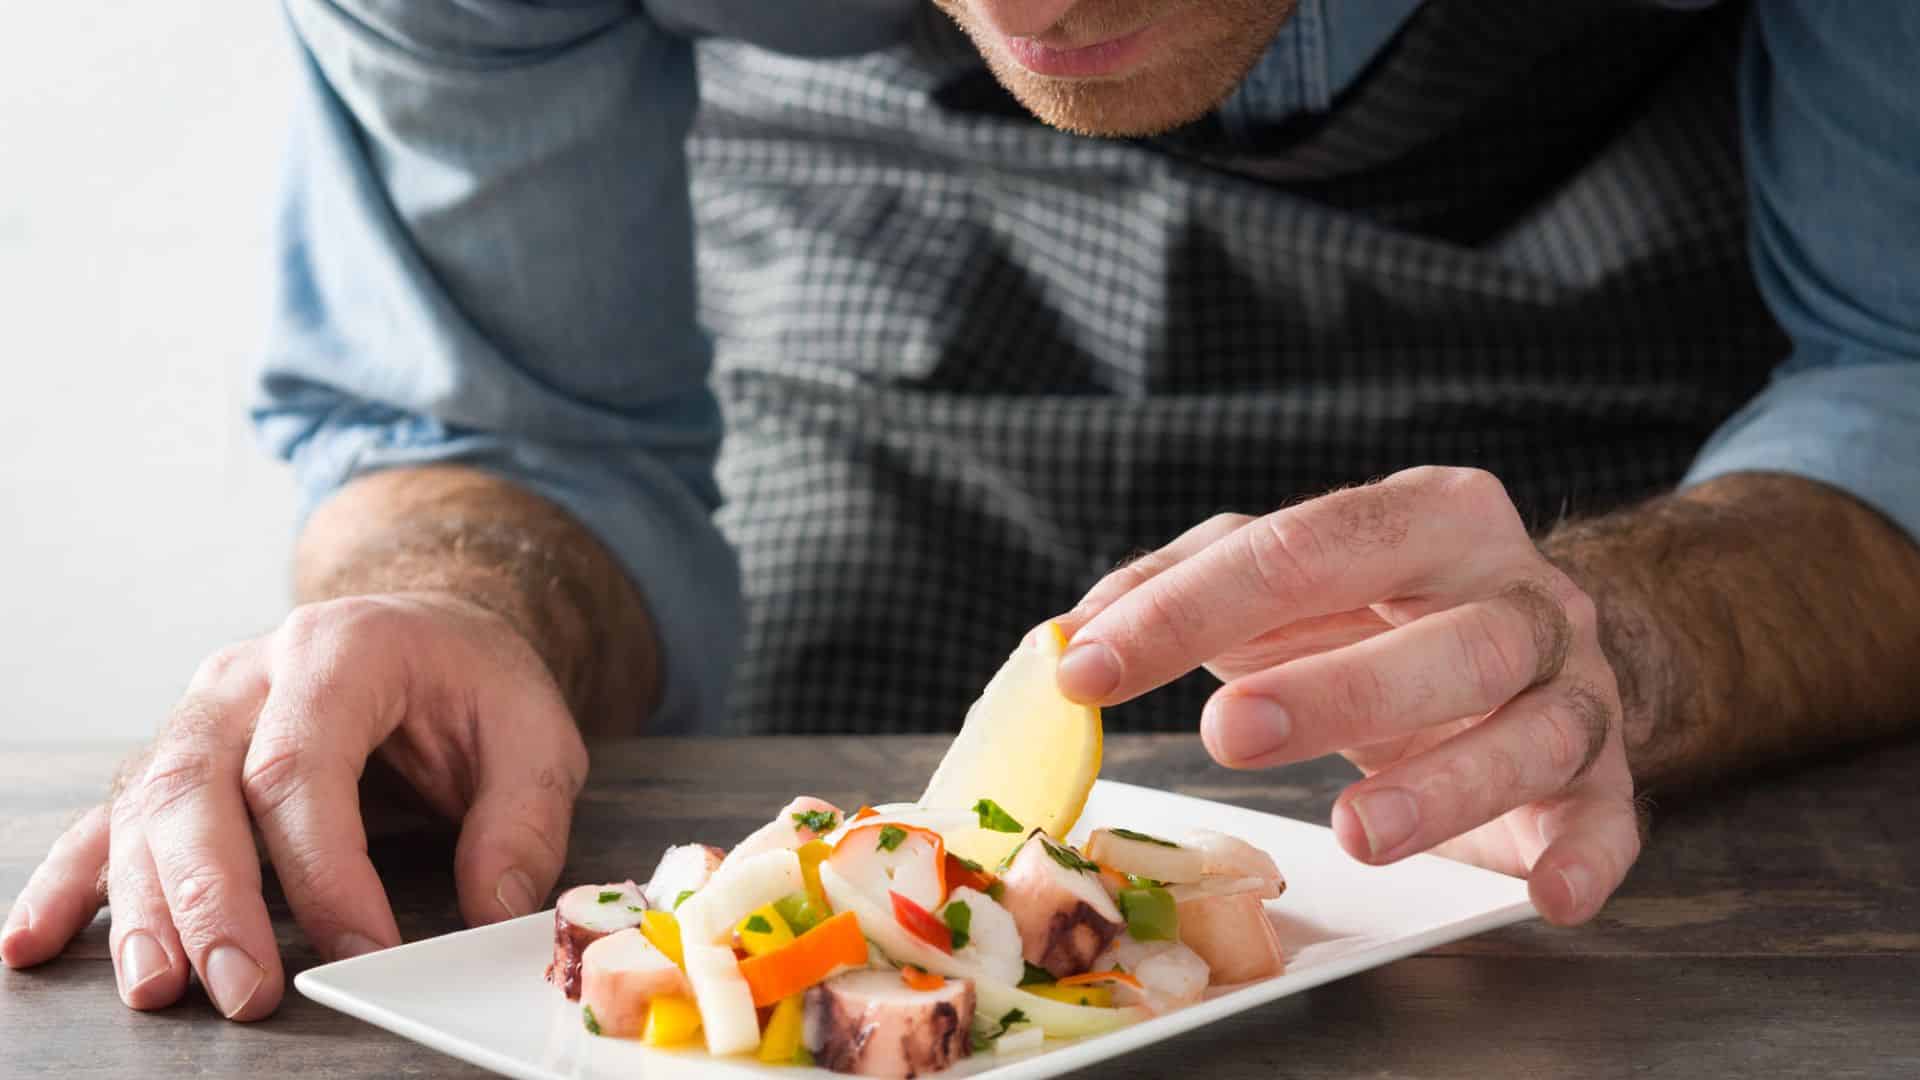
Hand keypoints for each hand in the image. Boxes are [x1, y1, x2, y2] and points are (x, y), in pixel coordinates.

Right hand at [0, 592, 588, 1017]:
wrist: (433, 629)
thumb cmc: (476, 683)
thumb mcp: (536, 733)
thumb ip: (522, 820)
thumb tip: (494, 912)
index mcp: (338, 650)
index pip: (299, 765)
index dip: (323, 869)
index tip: (361, 949)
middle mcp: (248, 675)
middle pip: (197, 785)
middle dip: (213, 899)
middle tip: (243, 989)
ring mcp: (200, 713)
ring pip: (142, 806)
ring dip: (143, 905)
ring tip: (161, 988)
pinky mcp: (178, 757)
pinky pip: (109, 818)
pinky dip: (72, 882)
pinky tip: (37, 941)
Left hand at [1052, 467, 1639, 924]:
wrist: (1537, 643)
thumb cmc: (1382, 612)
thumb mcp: (1284, 584)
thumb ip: (1179, 590)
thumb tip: (1072, 638)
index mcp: (1430, 518)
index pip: (1309, 545)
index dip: (1191, 607)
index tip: (1090, 667)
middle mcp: (1518, 593)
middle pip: (1445, 637)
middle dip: (1337, 689)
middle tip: (1230, 732)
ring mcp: (1576, 685)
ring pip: (1528, 729)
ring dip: (1443, 785)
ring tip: (1356, 832)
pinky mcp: (1607, 776)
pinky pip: (1609, 817)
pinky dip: (1583, 856)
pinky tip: (1543, 894)